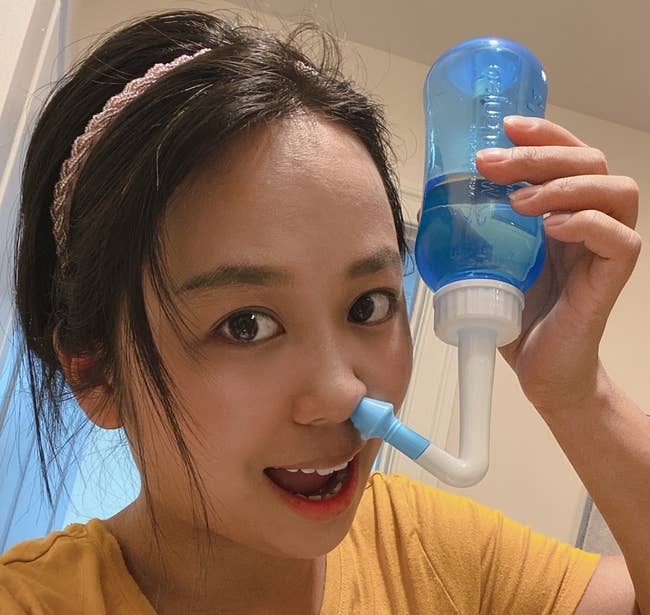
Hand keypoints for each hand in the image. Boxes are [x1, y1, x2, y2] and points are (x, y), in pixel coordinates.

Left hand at [475, 116, 640, 415]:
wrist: (540, 370)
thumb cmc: (514, 315)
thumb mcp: (488, 262)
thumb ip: (476, 232)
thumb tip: (431, 203)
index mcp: (561, 211)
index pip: (566, 155)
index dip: (542, 135)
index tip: (504, 128)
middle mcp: (589, 220)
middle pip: (588, 162)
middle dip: (538, 154)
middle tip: (491, 163)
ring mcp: (605, 247)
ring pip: (614, 189)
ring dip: (564, 185)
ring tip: (519, 202)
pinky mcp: (613, 276)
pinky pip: (620, 237)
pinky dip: (587, 222)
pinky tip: (553, 228)